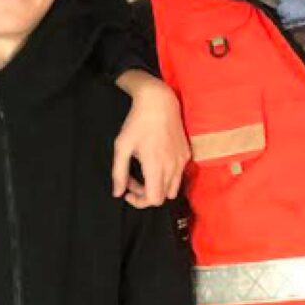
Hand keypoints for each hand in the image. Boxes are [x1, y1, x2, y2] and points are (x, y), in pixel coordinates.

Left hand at [112, 74, 187, 208]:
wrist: (159, 102)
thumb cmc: (137, 123)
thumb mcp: (122, 146)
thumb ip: (119, 173)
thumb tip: (118, 193)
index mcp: (155, 165)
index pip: (154, 200)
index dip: (140, 202)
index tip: (128, 193)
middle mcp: (172, 166)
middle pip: (162, 197)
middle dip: (145, 194)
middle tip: (132, 180)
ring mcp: (182, 161)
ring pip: (172, 189)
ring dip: (158, 187)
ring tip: (145, 173)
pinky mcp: (186, 154)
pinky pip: (178, 176)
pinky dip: (167, 177)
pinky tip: (156, 162)